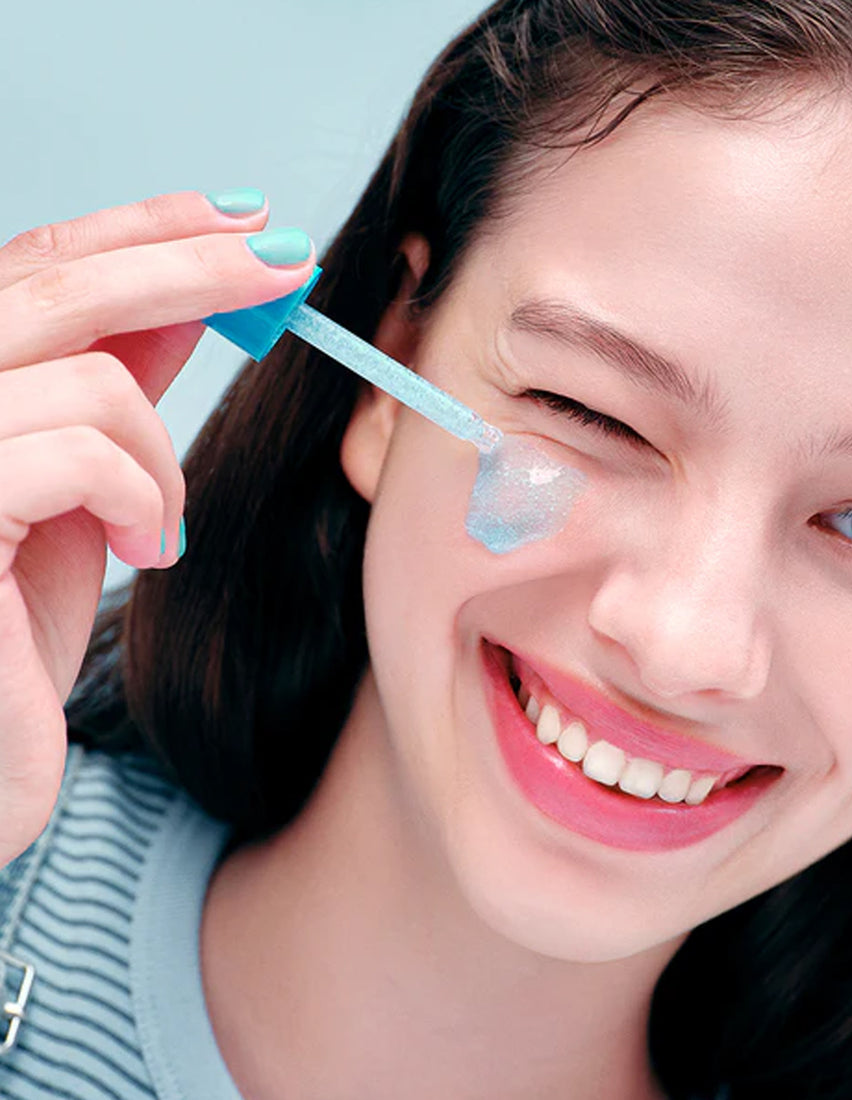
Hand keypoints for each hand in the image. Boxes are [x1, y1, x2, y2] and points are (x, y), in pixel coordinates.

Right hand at [0, 191, 314, 862]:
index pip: (35, 264)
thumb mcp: (78, 491)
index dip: (141, 228)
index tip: (243, 220)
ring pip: (86, 376)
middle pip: (52, 283)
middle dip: (191, 262)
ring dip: (161, 451)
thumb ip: (111, 389)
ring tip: (161, 526)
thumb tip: (191, 301)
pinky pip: (77, 452)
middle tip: (291, 261)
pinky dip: (141, 495)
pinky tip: (142, 551)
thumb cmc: (8, 639)